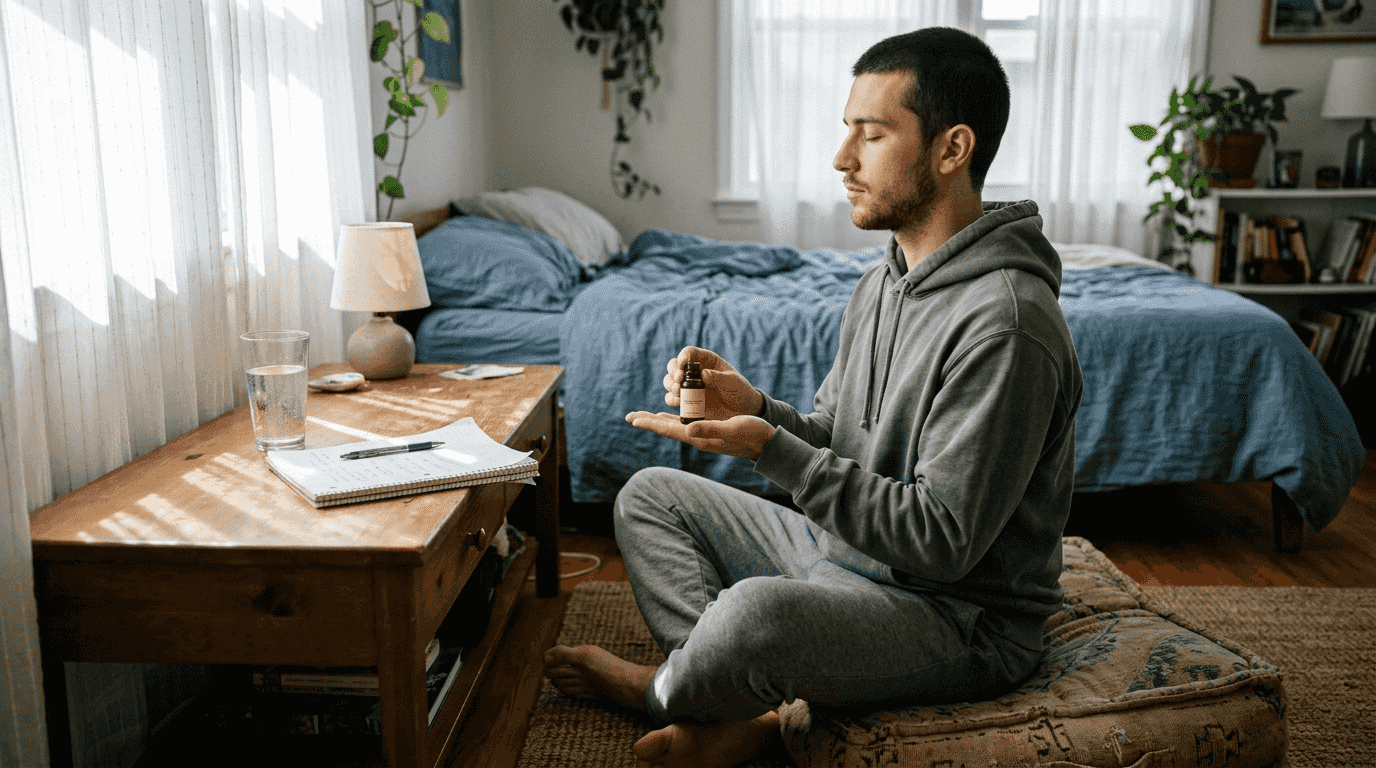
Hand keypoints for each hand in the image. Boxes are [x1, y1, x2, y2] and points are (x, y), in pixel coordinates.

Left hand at [624, 412, 774, 460]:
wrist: (764, 443)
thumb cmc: (751, 434)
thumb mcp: (731, 428)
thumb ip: (709, 429)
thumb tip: (687, 430)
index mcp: (700, 437)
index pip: (669, 430)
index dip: (651, 424)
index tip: (633, 419)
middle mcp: (697, 437)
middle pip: (666, 428)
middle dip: (648, 421)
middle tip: (628, 416)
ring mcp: (702, 435)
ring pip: (673, 426)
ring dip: (657, 420)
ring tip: (642, 416)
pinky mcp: (708, 430)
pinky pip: (684, 423)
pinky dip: (672, 418)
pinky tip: (667, 416)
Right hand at [663, 347, 763, 419]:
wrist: (741, 411)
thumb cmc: (739, 391)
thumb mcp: (733, 382)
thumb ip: (719, 378)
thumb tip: (703, 374)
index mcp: (706, 361)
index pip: (689, 352)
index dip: (683, 356)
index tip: (683, 364)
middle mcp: (694, 372)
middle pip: (674, 365)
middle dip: (673, 371)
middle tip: (679, 379)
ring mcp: (689, 386)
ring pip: (669, 381)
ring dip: (670, 385)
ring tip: (678, 391)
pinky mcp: (686, 401)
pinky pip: (672, 398)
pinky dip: (671, 399)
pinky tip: (678, 401)